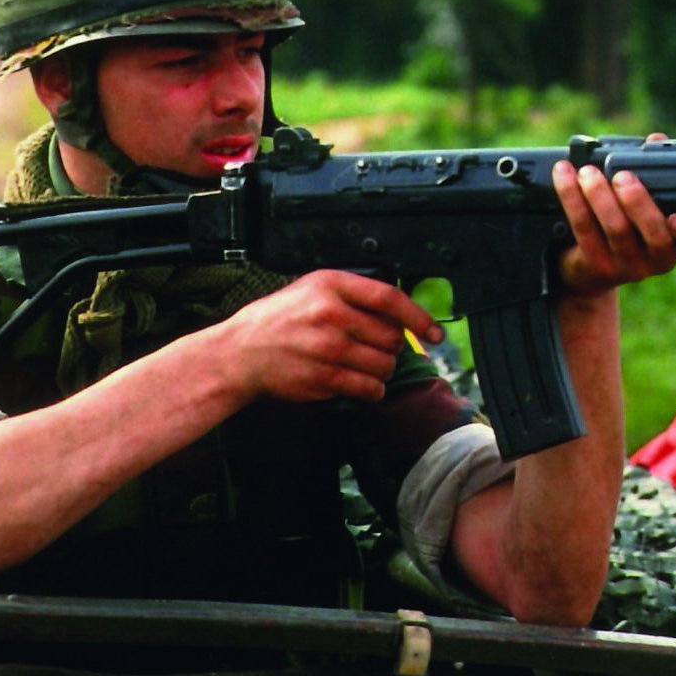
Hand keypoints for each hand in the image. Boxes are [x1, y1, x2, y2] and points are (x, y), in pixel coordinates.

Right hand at [218, 269, 442, 403]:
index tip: (435, 332)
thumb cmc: (280, 319)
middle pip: (392, 336)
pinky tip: (360, 383)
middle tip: (376, 348)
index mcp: (332, 285)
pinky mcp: (323, 378)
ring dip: (382, 370)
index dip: (419, 316)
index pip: (389, 298)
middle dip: (392, 346)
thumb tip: (400, 313)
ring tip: (364, 365)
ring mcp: (328, 348)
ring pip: (384, 365)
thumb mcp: (313, 289)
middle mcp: (331, 314)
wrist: (241, 351)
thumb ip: (352, 295)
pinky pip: (368, 388)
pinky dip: (372, 389)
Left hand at [552, 138, 675, 296]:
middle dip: (638, 202)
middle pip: (655, 236)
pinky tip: (565, 176)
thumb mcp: (647, 202)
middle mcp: (659, 260)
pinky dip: (572, 199)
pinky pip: (584, 230)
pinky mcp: (597, 266)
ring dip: (600, 196)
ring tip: (587, 172)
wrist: (590, 267)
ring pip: (617, 231)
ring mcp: (629, 266)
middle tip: (622, 177)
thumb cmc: (627, 224)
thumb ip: (655, 173)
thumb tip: (657, 139)